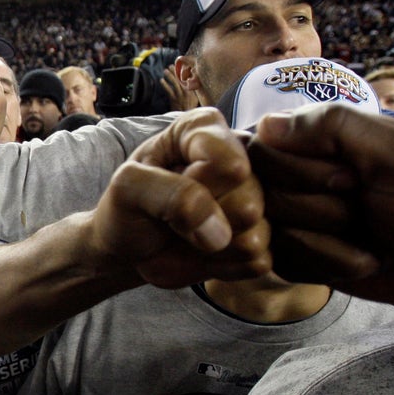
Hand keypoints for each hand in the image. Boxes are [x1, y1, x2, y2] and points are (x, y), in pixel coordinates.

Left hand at [89, 107, 270, 287]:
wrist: (130, 243)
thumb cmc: (128, 206)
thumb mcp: (129, 188)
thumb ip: (170, 194)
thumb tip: (220, 234)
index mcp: (207, 128)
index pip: (229, 166)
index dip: (196, 188)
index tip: (166, 187)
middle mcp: (244, 156)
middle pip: (248, 204)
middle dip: (201, 222)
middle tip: (172, 218)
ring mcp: (260, 198)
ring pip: (254, 237)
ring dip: (207, 249)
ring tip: (184, 234)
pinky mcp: (264, 237)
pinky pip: (256, 262)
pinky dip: (217, 266)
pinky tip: (199, 250)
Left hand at [161, 67, 198, 111]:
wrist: (186, 116)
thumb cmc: (190, 107)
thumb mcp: (194, 97)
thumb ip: (192, 89)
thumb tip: (189, 80)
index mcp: (192, 90)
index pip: (188, 78)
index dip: (183, 71)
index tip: (180, 65)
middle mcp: (187, 91)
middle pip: (180, 79)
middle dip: (175, 71)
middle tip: (171, 65)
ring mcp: (180, 95)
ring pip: (175, 83)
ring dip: (170, 76)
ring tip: (165, 70)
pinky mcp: (174, 99)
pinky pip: (169, 91)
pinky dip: (165, 85)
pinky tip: (161, 80)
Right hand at [248, 103, 393, 306]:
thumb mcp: (391, 152)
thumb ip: (329, 126)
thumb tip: (264, 126)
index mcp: (319, 140)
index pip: (260, 151)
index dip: (298, 173)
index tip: (350, 180)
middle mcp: (299, 175)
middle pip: (262, 196)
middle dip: (316, 211)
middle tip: (363, 210)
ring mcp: (299, 217)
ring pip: (271, 234)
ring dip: (326, 245)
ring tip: (370, 240)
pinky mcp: (304, 254)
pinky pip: (285, 262)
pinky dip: (326, 266)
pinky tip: (360, 261)